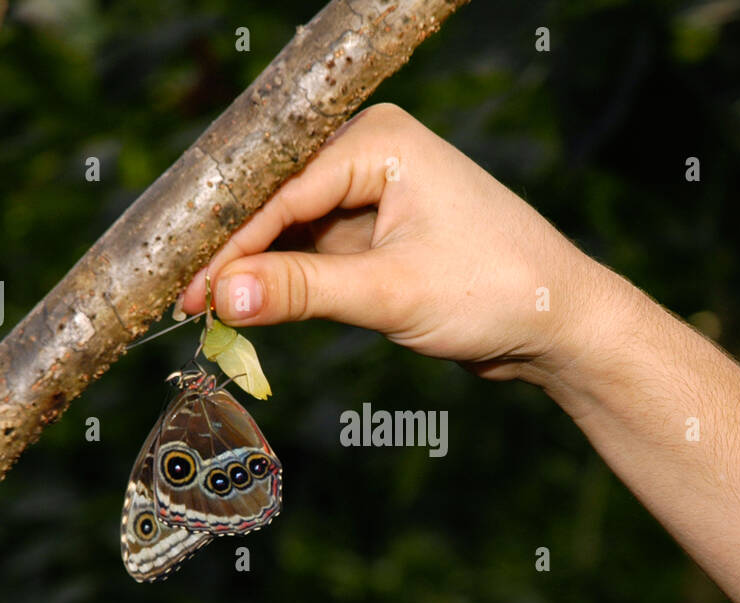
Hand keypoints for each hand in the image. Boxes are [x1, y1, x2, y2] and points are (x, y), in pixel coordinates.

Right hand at [180, 103, 624, 384]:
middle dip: (232, 252)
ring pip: (290, 231)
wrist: (559, 324)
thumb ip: (303, 292)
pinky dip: (284, 282)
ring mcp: (373, 193)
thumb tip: (223, 297)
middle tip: (181, 300)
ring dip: (255, 271)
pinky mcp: (376, 232)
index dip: (229, 244)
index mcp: (379, 141)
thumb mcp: (391, 293)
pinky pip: (313, 253)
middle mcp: (371, 154)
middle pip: (276, 202)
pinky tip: (247, 308)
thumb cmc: (495, 291)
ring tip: (204, 311)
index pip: (281, 190)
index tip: (186, 290)